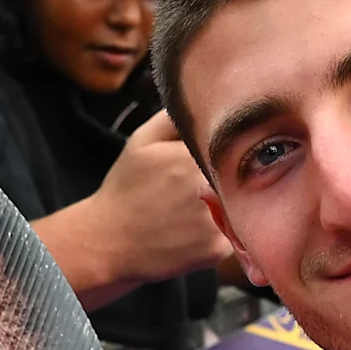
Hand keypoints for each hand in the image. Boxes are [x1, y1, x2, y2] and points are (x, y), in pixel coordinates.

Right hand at [92, 113, 233, 282]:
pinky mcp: (217, 249)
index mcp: (194, 155)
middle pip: (242, 174)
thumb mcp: (143, 140)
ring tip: (195, 207)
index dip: (225, 150)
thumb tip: (204, 100)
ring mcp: (215, 221)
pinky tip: (194, 229)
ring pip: (241, 204)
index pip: (233, 143)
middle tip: (199, 185)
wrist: (108, 243)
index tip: (210, 158)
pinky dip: (221, 230)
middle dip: (229, 175)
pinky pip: (234, 234)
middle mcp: (209, 187)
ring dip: (229, 203)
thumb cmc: (126, 189)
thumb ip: (176, 117)